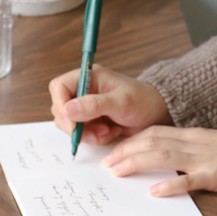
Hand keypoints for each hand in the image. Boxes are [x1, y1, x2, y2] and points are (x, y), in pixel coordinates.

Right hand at [48, 64, 170, 146]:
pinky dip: (95, 138)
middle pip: (60, 109)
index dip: (61, 105)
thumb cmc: (144, 101)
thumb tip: (67, 109)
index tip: (72, 124)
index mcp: (88, 77)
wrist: (158, 114)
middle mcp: (84, 91)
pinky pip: (83, 134)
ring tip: (107, 131)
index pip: (59, 87)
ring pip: (70, 124)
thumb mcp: (121, 102)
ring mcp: (87, 108)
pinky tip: (111, 133)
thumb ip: (94, 105)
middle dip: (76, 125)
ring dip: (87, 133)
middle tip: (94, 133)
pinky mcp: (92, 122)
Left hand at [102, 127, 216, 197]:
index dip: (130, 141)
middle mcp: (195, 143)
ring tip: (117, 173)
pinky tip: (153, 192)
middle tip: (105, 163)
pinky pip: (188, 180)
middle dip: (125, 151)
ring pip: (163, 156)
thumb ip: (193, 153)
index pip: (154, 132)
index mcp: (194, 136)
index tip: (113, 150)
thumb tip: (171, 165)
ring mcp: (205, 158)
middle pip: (152, 141)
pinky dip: (168, 186)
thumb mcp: (216, 148)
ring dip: (136, 163)